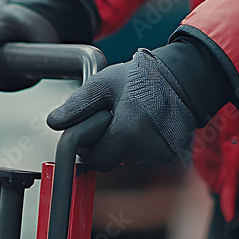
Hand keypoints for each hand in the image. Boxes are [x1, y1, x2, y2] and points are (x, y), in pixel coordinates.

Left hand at [46, 49, 196, 171]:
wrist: (183, 77)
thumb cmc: (143, 77)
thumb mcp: (103, 84)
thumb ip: (78, 105)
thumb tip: (55, 122)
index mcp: (128, 132)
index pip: (94, 158)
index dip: (87, 145)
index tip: (91, 128)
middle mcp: (145, 149)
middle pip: (110, 161)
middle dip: (104, 145)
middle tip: (109, 120)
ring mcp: (159, 154)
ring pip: (126, 158)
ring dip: (121, 143)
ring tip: (130, 116)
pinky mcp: (169, 154)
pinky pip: (142, 155)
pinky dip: (138, 143)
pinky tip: (144, 122)